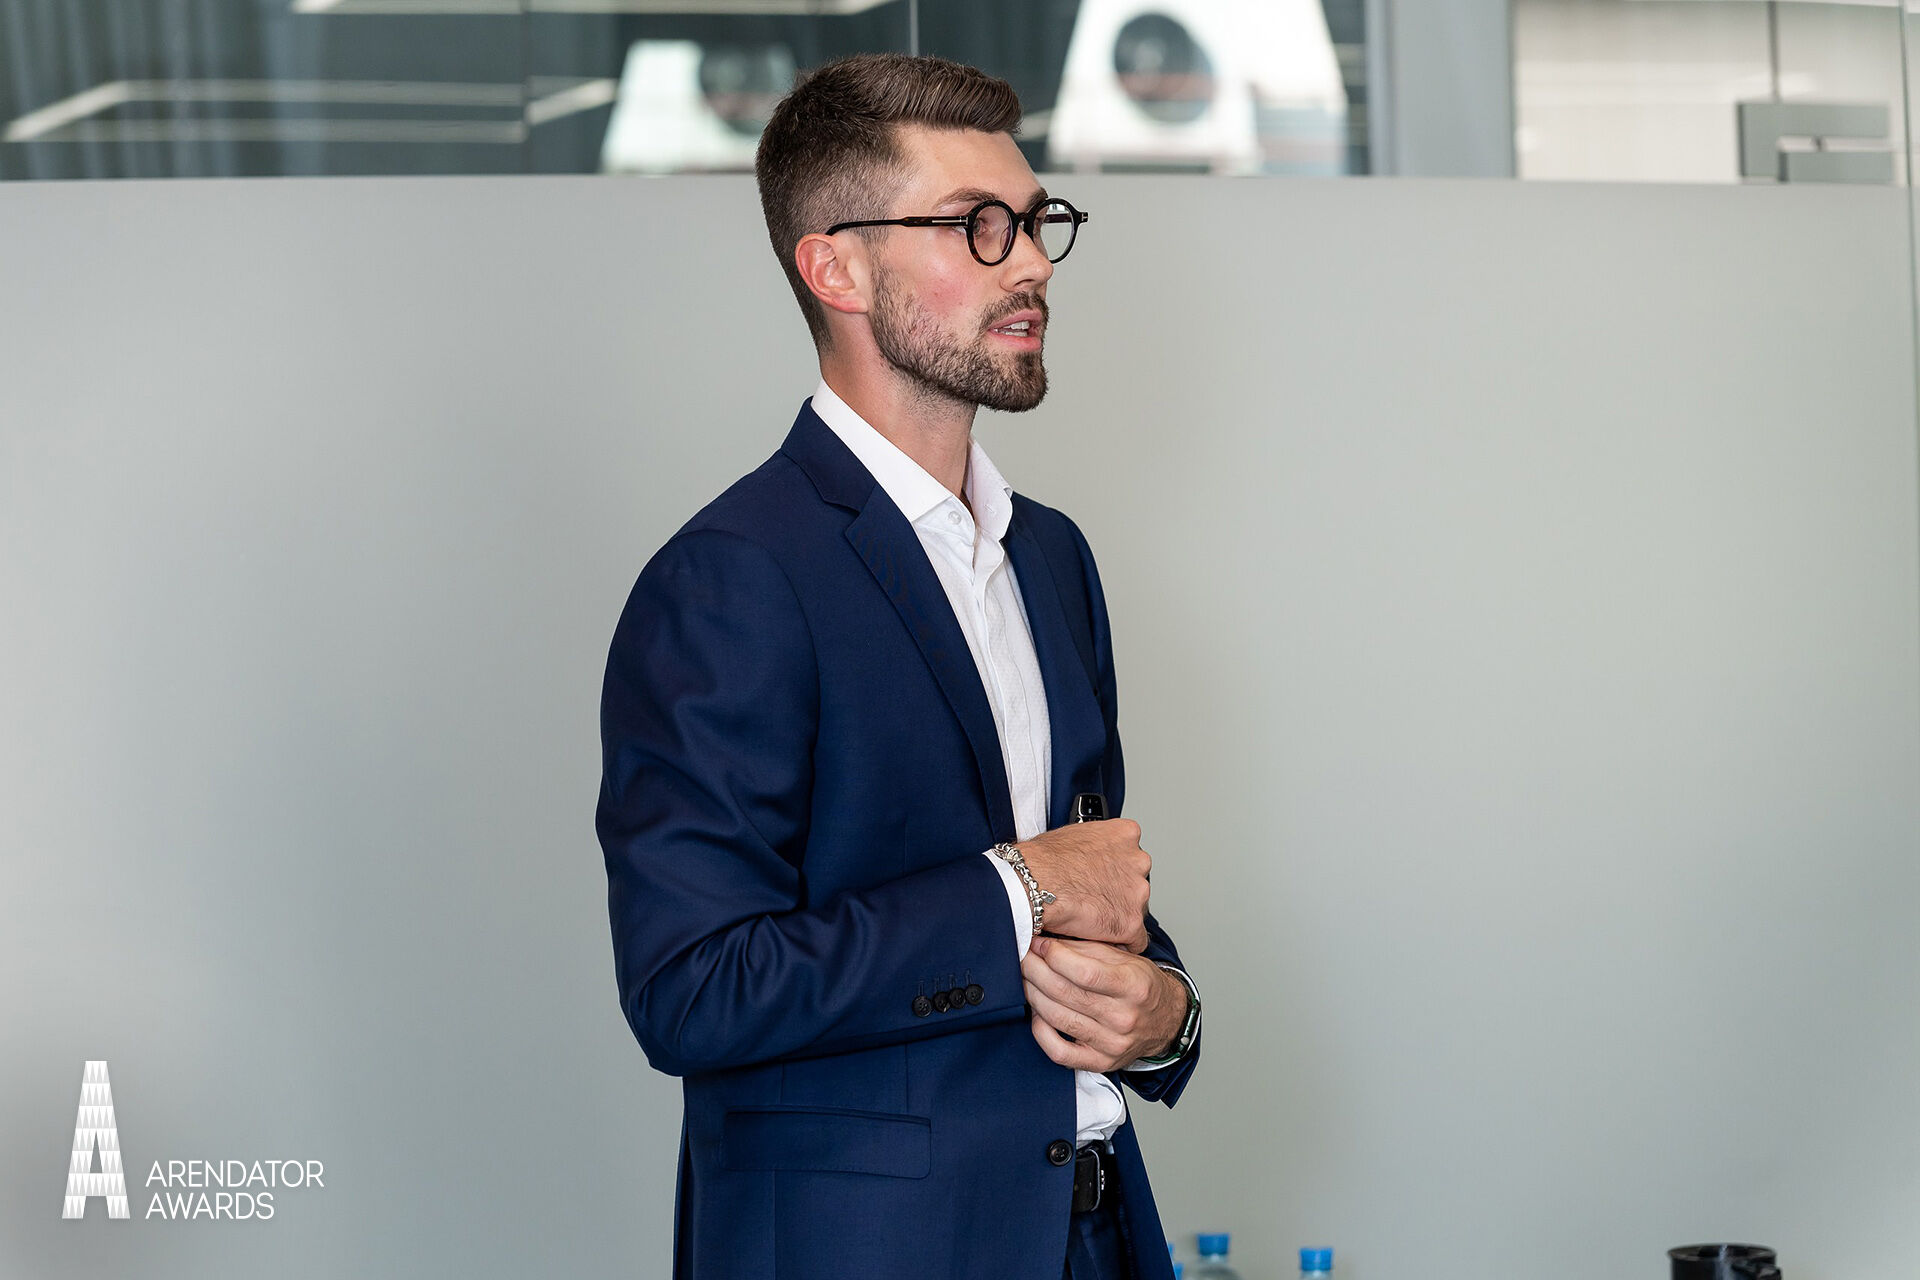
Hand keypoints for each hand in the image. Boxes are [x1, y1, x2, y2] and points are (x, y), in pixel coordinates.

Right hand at [1014, 818, 1150, 951]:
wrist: (1034, 883)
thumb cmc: (1044, 860)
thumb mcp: (1074, 834)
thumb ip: (1094, 845)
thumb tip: (1088, 855)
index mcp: (1125, 834)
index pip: (1131, 855)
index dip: (1114, 870)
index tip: (1102, 877)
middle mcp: (1138, 861)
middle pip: (1136, 882)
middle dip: (1118, 892)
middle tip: (1094, 897)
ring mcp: (1138, 893)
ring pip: (1135, 910)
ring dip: (1118, 915)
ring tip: (1090, 917)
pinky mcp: (1130, 922)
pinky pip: (1135, 939)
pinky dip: (1119, 941)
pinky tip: (1100, 937)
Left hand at [1021, 936, 1186, 1071]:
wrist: (1166, 1022)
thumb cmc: (1142, 986)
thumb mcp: (1125, 958)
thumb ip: (1088, 950)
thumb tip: (1047, 944)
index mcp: (1134, 986)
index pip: (1085, 972)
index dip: (1055, 956)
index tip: (1040, 944)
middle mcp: (1124, 1018)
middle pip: (1066, 994)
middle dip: (1036, 971)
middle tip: (1023, 956)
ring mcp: (1112, 1044)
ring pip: (1058, 1019)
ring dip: (1033, 995)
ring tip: (1025, 978)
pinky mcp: (1101, 1063)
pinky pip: (1059, 1053)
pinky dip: (1040, 1031)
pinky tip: (1036, 1012)